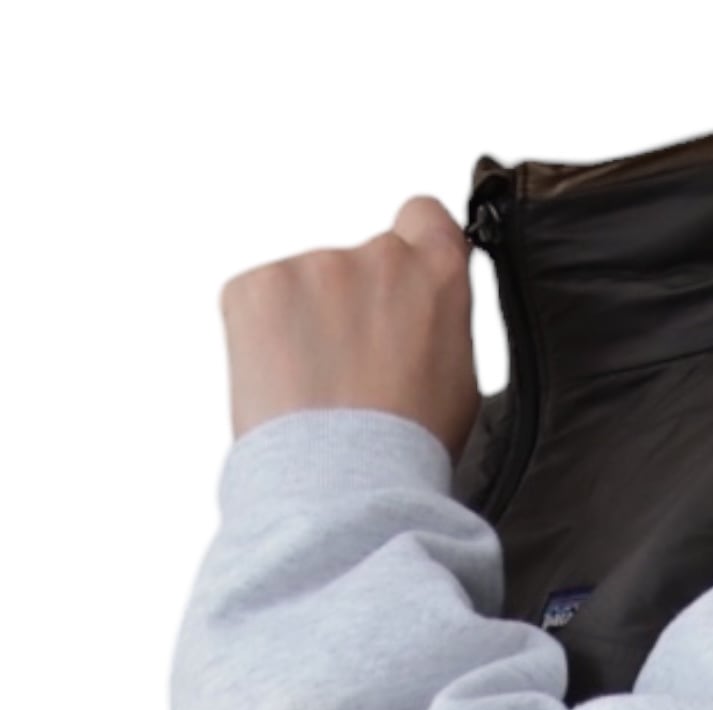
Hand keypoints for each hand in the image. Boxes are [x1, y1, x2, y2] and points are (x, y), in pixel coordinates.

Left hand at [219, 195, 482, 461]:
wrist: (342, 489)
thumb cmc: (405, 456)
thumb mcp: (458, 380)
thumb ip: (438, 320)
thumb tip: (420, 308)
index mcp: (435, 274)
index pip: (422, 217)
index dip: (408, 250)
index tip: (394, 289)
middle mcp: (376, 255)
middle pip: (357, 264)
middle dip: (349, 307)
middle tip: (348, 376)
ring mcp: (311, 266)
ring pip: (304, 288)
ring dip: (304, 326)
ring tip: (313, 395)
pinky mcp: (254, 287)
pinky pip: (257, 301)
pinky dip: (262, 338)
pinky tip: (281, 387)